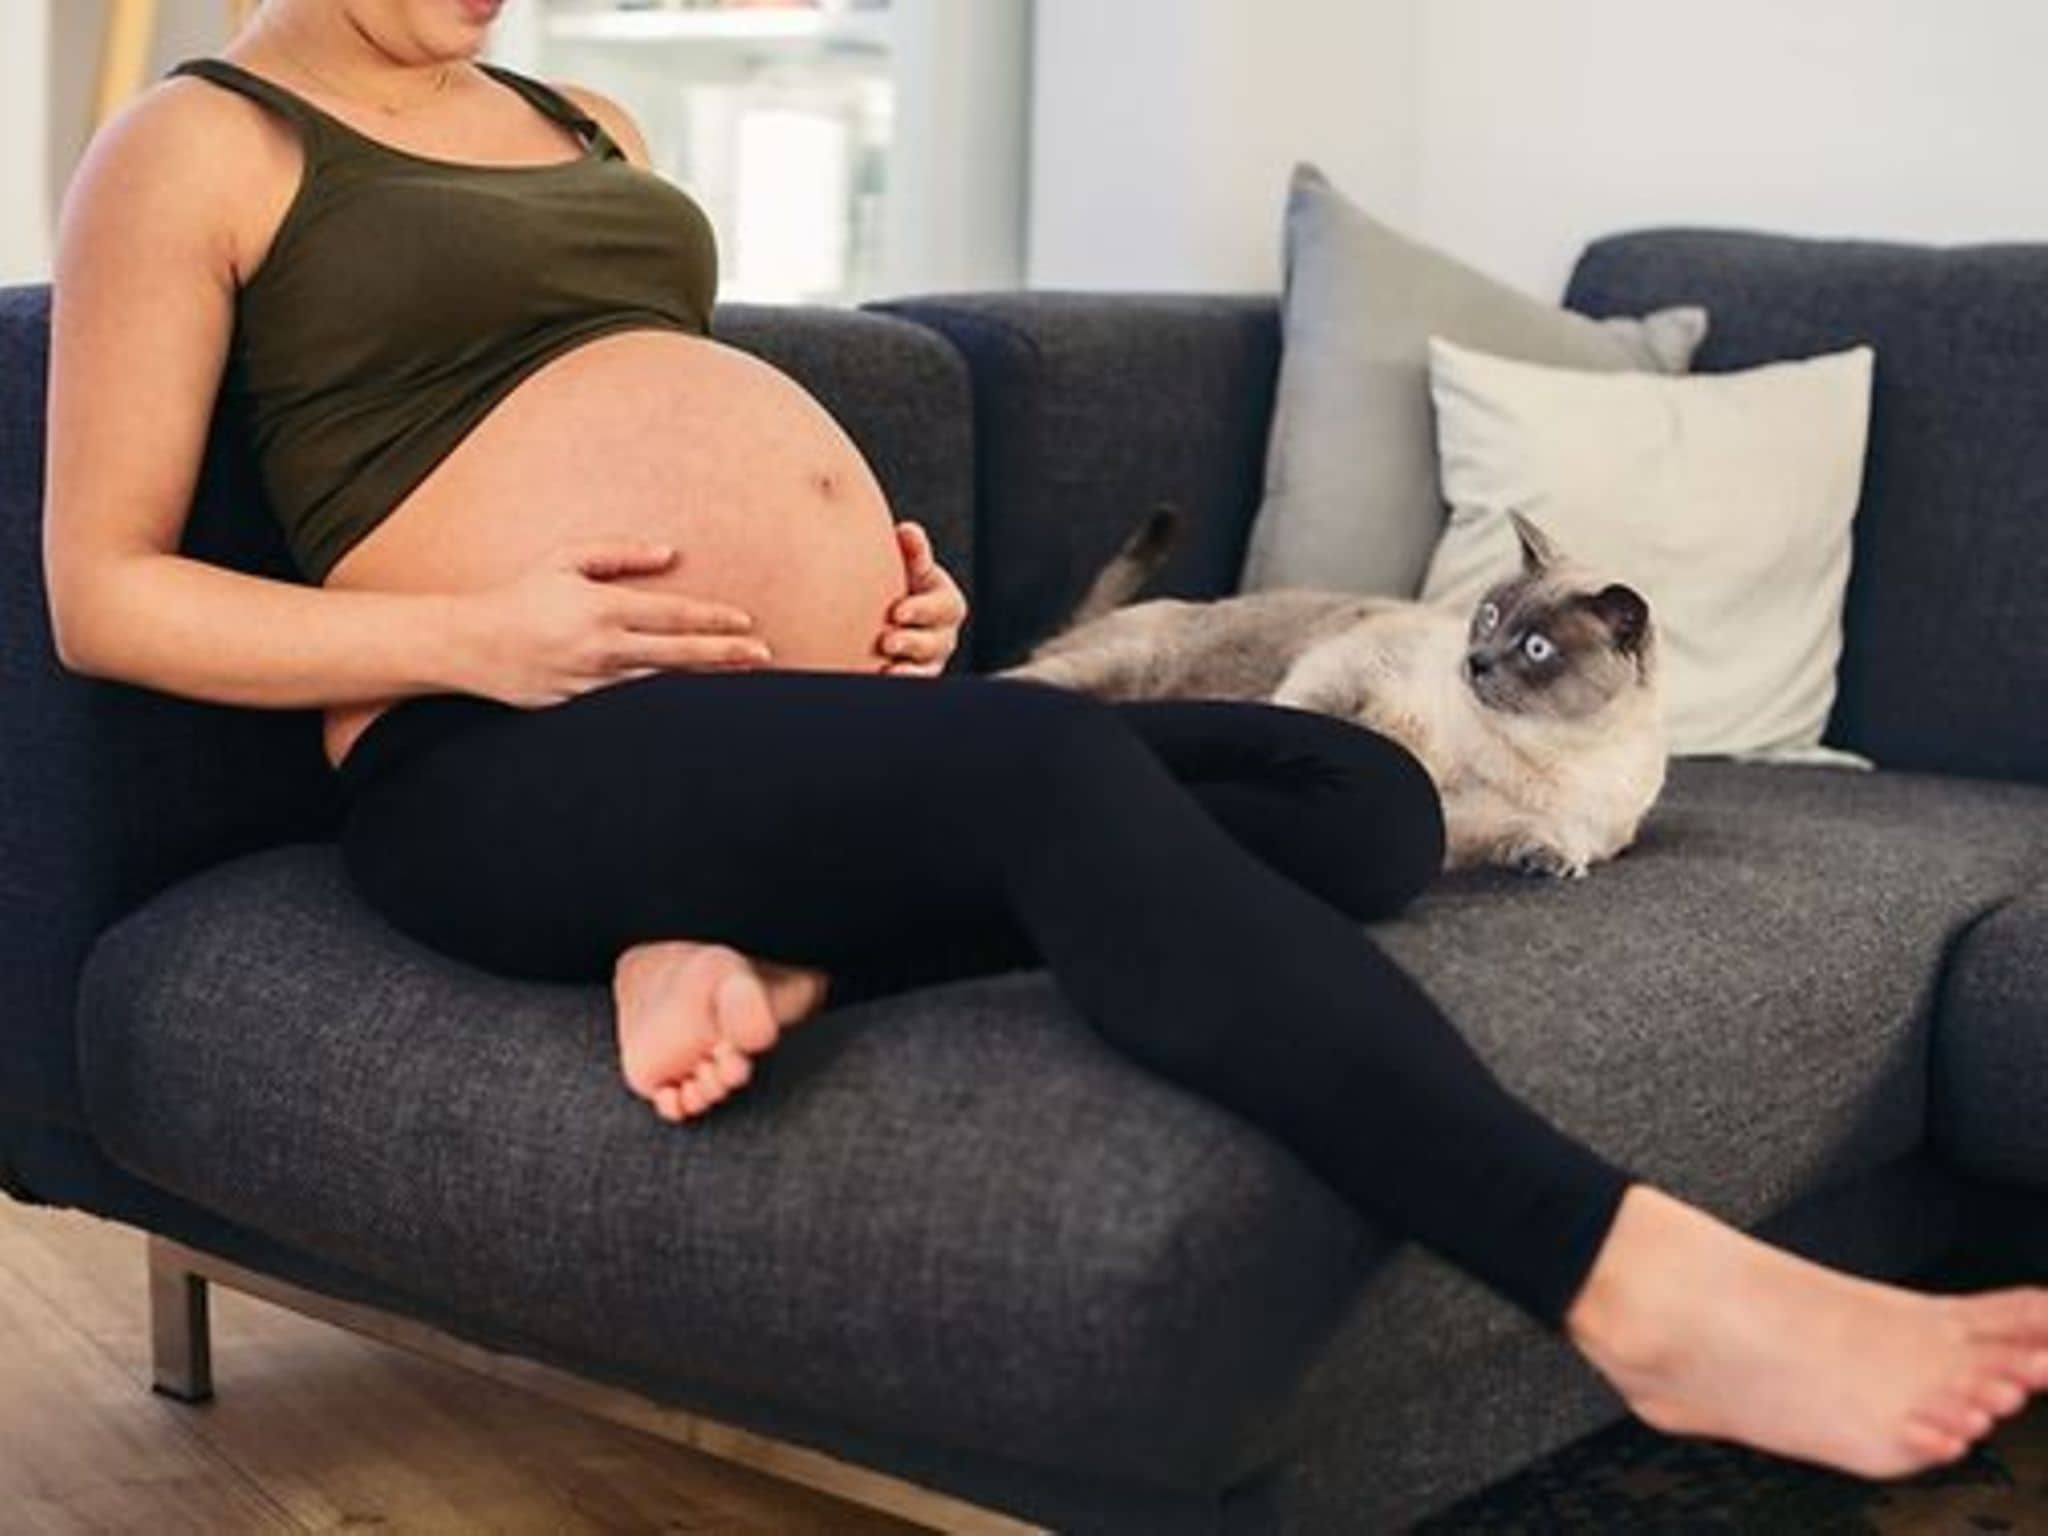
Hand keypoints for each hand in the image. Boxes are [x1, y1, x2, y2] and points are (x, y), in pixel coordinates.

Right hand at [452, 537, 771, 707]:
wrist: (469, 647)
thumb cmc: (520, 597)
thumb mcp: (564, 560)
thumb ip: (617, 552)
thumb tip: (669, 554)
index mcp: (601, 609)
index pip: (672, 614)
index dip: (713, 619)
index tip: (746, 622)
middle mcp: (602, 649)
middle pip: (679, 654)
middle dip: (725, 655)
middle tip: (764, 656)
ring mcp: (594, 683)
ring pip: (663, 683)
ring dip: (704, 679)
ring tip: (743, 674)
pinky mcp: (584, 707)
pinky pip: (636, 702)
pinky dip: (669, 698)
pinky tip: (695, 697)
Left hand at [875, 520, 966, 675]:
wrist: (883, 613)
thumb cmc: (901, 583)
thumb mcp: (910, 567)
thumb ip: (912, 552)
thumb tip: (907, 531)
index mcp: (945, 603)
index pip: (944, 606)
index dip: (923, 610)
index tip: (897, 612)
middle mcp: (943, 634)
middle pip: (937, 642)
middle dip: (913, 642)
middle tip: (887, 641)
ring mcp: (930, 660)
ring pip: (926, 669)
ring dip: (908, 669)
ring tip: (887, 667)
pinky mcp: (915, 678)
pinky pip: (913, 687)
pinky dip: (898, 684)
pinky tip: (881, 680)